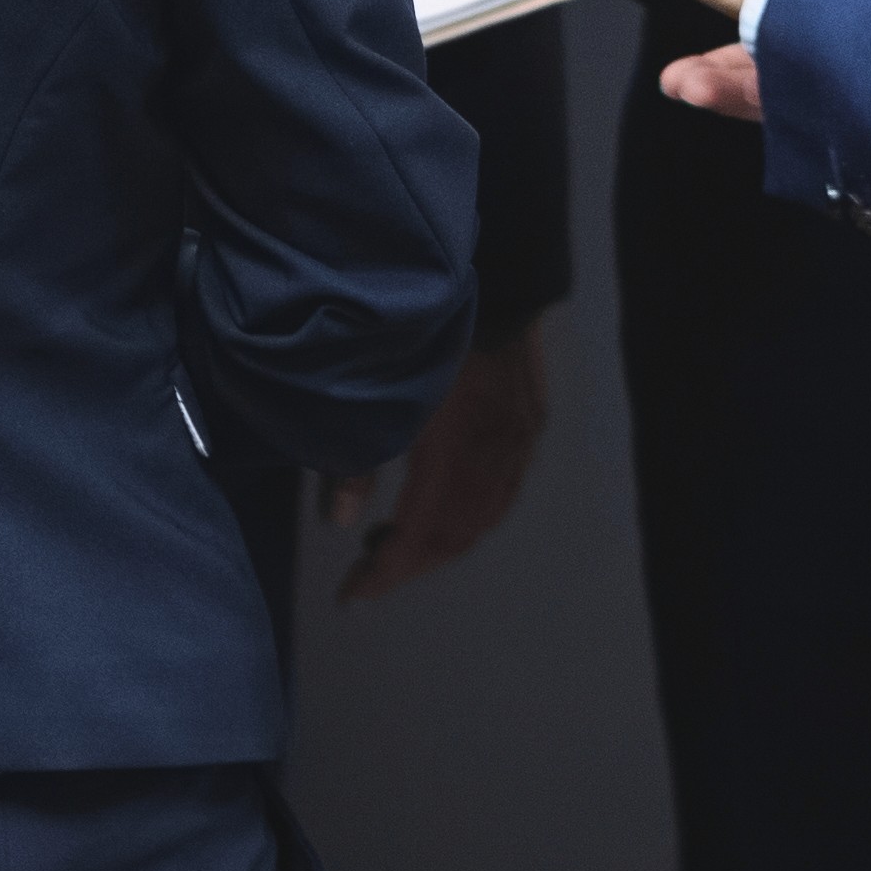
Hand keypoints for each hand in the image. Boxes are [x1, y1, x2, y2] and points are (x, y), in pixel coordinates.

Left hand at [334, 325, 553, 601]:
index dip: (386, 574)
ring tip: (396, 543)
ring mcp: (520, 441)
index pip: (421, 535)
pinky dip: (470, 516)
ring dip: (439, 544)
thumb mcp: (379, 390)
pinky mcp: (530, 425)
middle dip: (409, 565)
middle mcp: (495, 454)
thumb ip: (356, 457)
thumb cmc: (426, 327)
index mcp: (455, 448)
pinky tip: (443, 509)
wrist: (494, 275)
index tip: (352, 596)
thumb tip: (340, 521)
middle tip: (367, 576)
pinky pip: (503, 492)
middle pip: (455, 536)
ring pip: (483, 518)